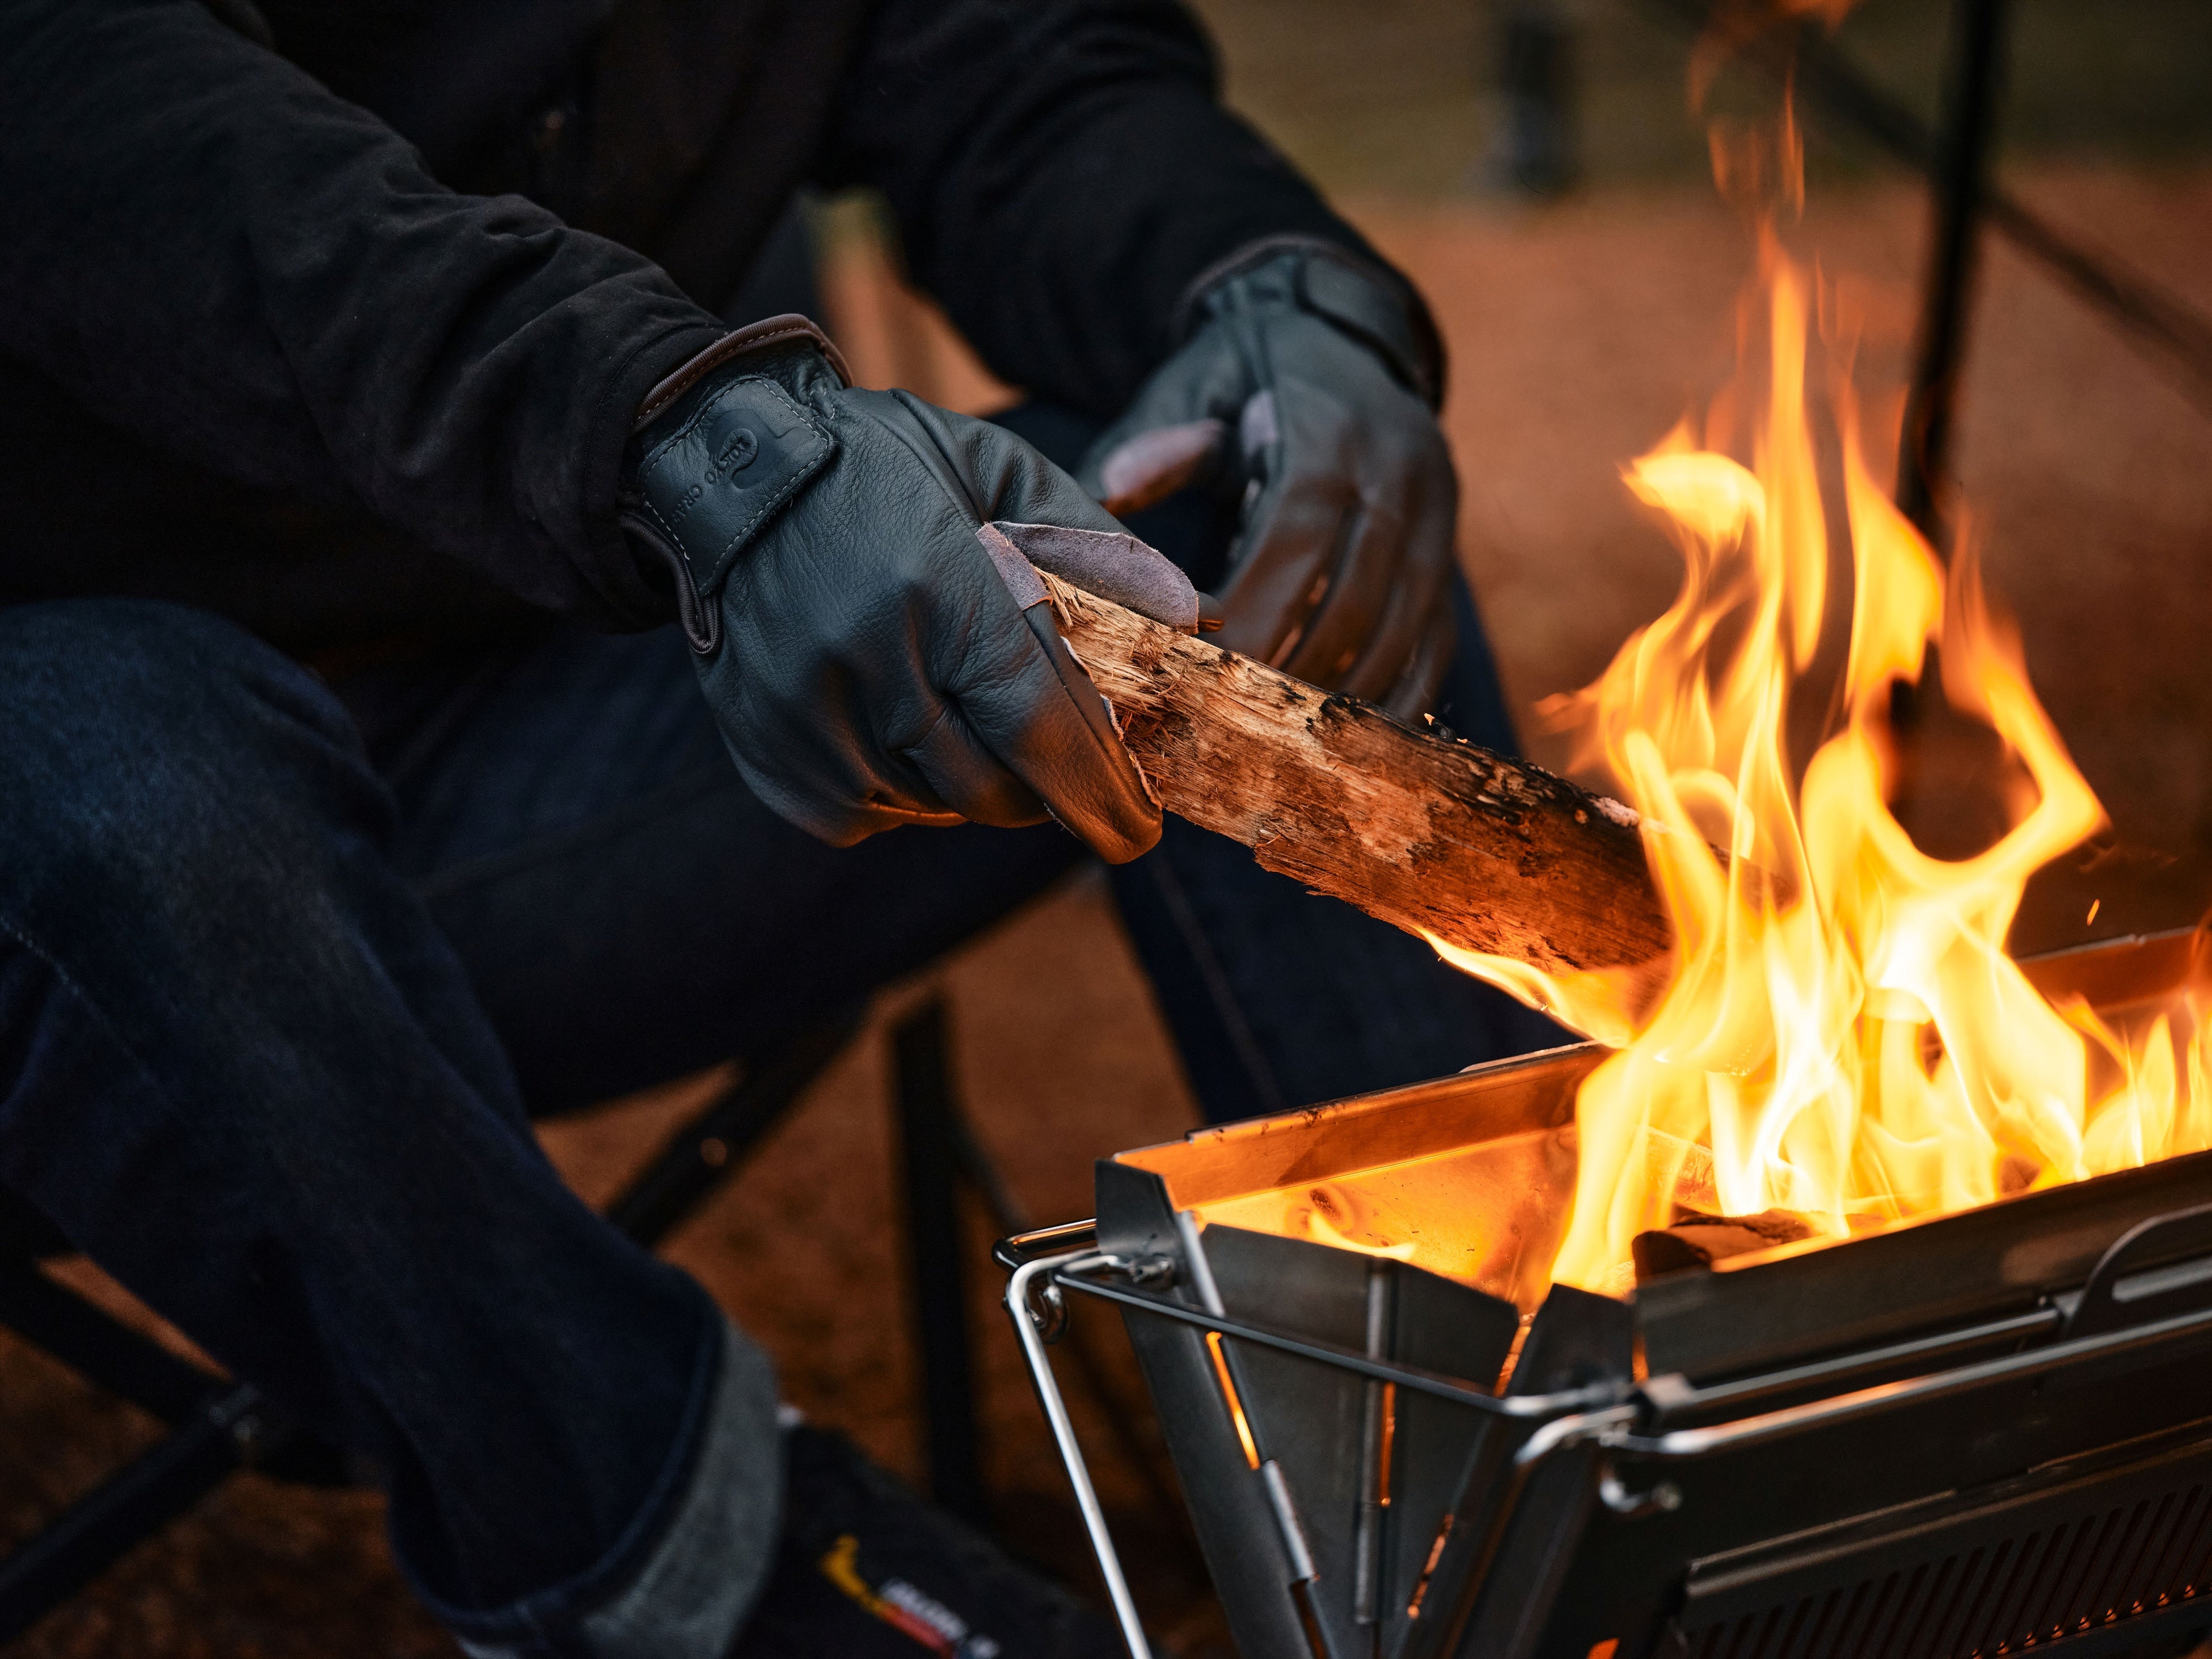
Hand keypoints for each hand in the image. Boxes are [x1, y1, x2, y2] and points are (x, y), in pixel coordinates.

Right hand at [622, 320, 1199, 862]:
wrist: (728, 466)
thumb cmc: (884, 466)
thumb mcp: (1002, 476)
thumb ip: (1103, 553)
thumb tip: (1201, 625)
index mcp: (935, 586)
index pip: (1041, 730)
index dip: (1100, 796)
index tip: (1139, 832)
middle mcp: (863, 656)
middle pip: (992, 788)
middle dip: (1044, 791)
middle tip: (1058, 758)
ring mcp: (801, 711)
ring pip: (932, 806)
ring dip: (974, 785)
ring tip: (967, 715)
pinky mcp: (764, 745)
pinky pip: (863, 815)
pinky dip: (903, 795)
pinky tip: (902, 732)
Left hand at [1081, 242, 1457, 717]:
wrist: (1344, 333)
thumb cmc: (1248, 373)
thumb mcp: (1196, 385)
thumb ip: (1154, 445)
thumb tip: (1102, 497)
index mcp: (1333, 432)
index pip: (1299, 536)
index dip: (1255, 609)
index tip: (1203, 670)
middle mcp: (1403, 477)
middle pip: (1351, 600)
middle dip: (1291, 673)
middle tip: (1230, 731)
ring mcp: (1438, 523)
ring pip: (1399, 635)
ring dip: (1341, 703)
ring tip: (1281, 753)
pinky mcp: (1448, 561)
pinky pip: (1434, 647)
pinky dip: (1394, 703)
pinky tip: (1347, 748)